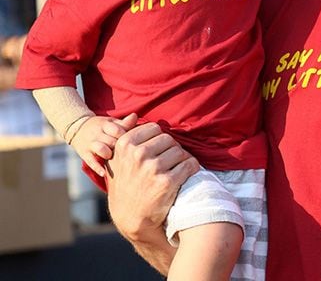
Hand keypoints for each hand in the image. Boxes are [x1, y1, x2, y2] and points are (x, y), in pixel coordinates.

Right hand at [69, 114, 128, 177]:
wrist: (78, 128)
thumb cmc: (102, 127)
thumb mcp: (111, 122)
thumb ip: (124, 123)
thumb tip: (135, 116)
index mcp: (106, 125)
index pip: (118, 130)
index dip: (126, 137)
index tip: (131, 142)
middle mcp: (97, 134)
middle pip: (112, 141)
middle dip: (120, 148)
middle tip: (126, 153)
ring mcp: (90, 144)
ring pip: (101, 149)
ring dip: (109, 155)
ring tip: (114, 158)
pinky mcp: (84, 154)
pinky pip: (91, 162)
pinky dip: (97, 168)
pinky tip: (104, 173)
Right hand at [105, 115, 199, 241]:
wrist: (131, 217)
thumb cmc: (125, 184)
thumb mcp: (116, 159)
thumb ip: (124, 135)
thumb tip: (134, 115)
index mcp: (125, 145)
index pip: (155, 128)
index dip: (159, 139)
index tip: (158, 151)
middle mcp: (138, 154)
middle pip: (168, 139)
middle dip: (171, 149)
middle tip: (169, 161)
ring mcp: (153, 168)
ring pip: (180, 151)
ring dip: (182, 159)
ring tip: (176, 168)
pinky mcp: (167, 182)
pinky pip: (189, 165)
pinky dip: (192, 167)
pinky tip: (188, 173)